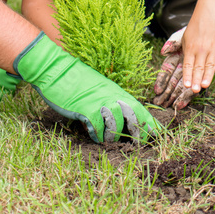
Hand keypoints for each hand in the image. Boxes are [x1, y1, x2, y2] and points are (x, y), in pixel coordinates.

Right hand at [14, 33, 160, 142]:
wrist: (56, 69)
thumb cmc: (76, 79)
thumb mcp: (99, 87)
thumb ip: (109, 99)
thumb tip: (116, 116)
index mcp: (116, 92)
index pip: (139, 107)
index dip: (150, 122)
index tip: (158, 133)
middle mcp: (111, 96)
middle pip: (133, 115)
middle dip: (139, 131)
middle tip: (139, 144)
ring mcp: (99, 102)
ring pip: (116, 124)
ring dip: (114, 137)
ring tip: (110, 142)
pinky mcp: (85, 109)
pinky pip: (97, 127)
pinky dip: (97, 135)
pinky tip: (95, 137)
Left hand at [153, 9, 214, 108]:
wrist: (209, 14)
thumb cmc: (195, 27)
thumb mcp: (183, 37)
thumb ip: (179, 49)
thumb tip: (168, 56)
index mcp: (190, 48)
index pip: (188, 65)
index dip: (187, 76)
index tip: (187, 85)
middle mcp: (201, 49)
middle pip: (198, 67)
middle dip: (196, 80)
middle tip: (195, 90)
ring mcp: (212, 48)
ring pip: (210, 65)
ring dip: (207, 76)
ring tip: (205, 85)